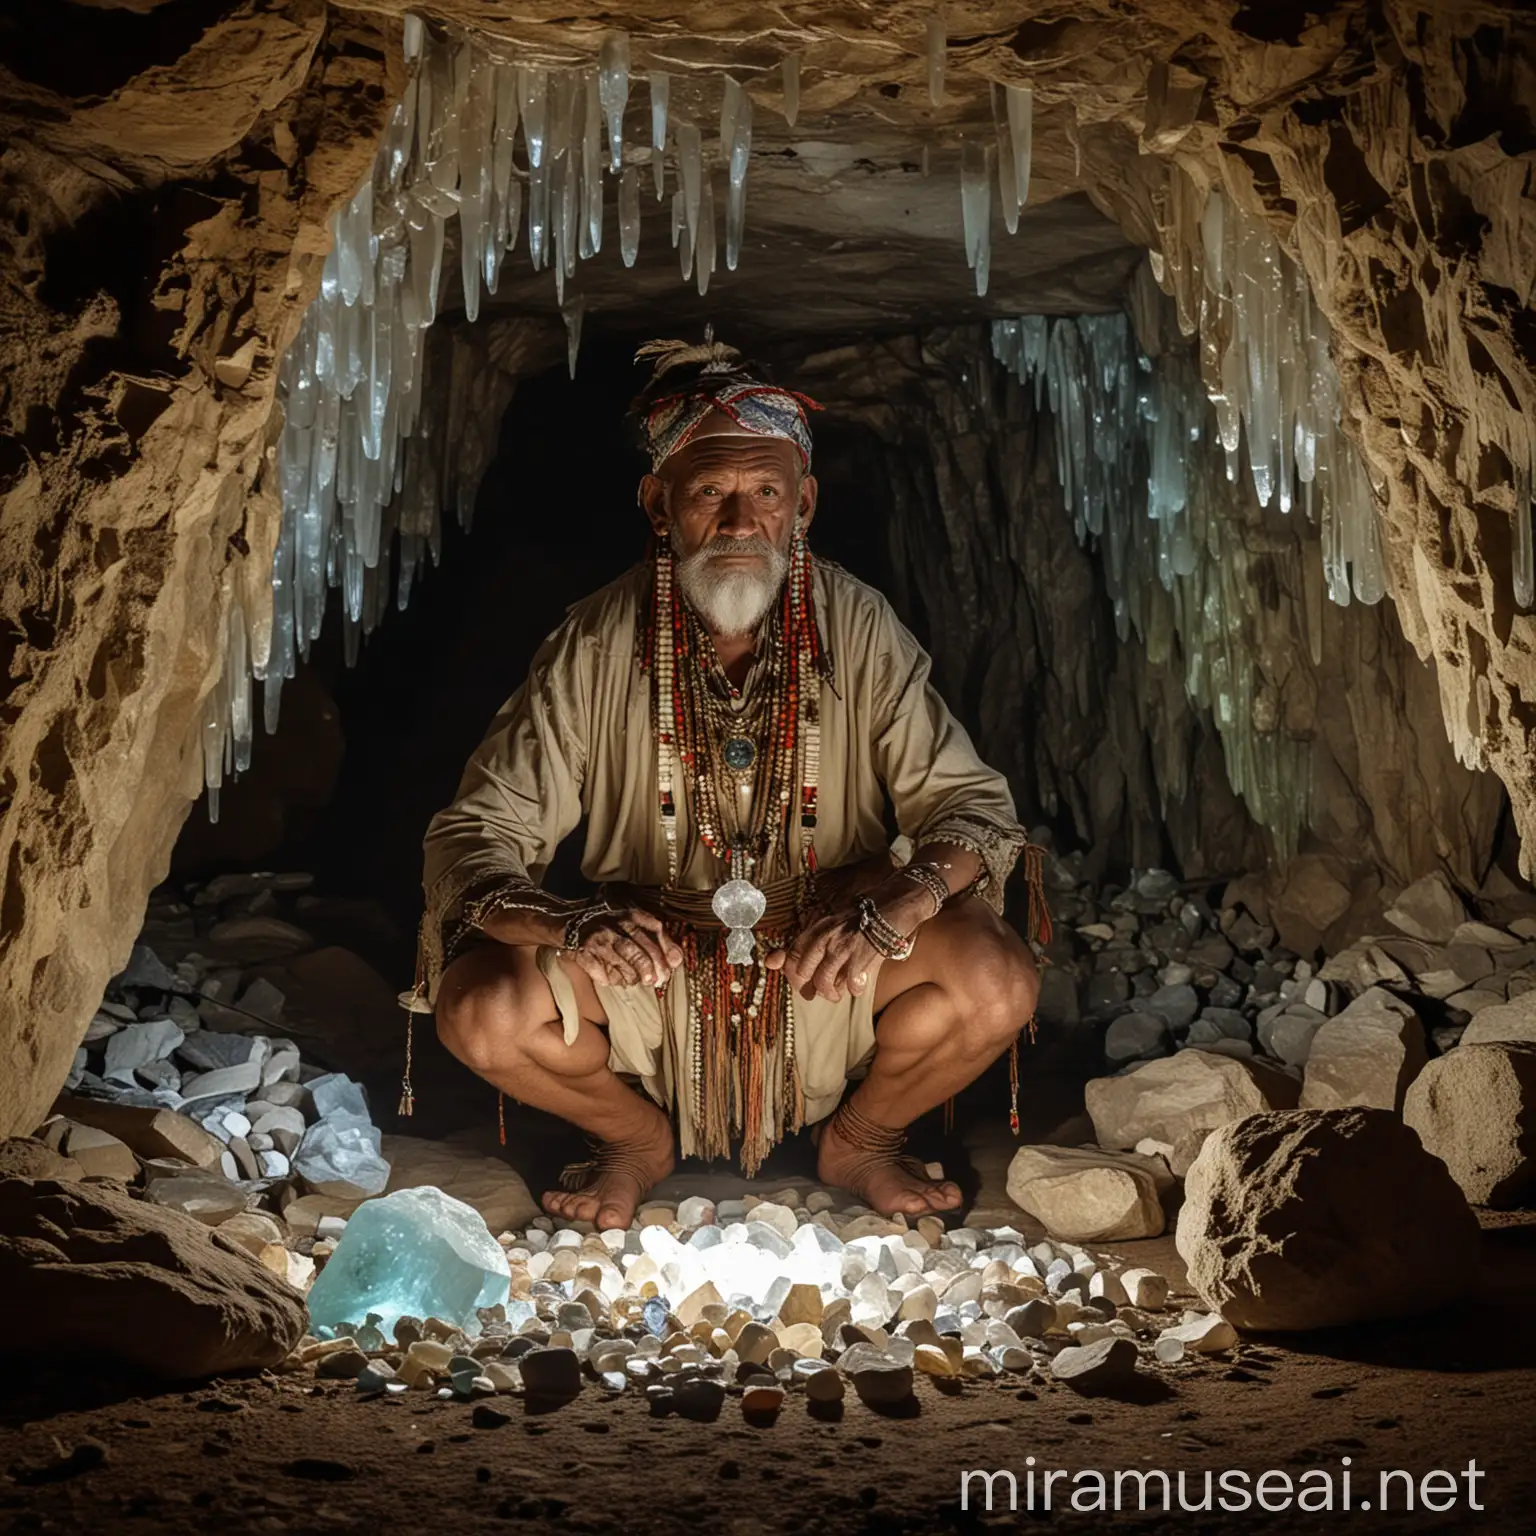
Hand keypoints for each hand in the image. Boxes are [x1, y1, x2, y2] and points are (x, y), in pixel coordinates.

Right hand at [568, 906, 682, 988]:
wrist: (570, 922)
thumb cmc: (609, 924)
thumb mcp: (632, 922)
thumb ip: (656, 937)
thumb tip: (678, 960)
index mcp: (630, 914)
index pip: (654, 929)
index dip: (666, 949)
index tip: (673, 966)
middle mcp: (615, 924)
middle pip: (638, 949)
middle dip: (650, 968)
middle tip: (657, 981)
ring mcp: (599, 939)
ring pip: (622, 961)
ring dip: (634, 976)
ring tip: (638, 981)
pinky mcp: (584, 953)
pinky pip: (602, 971)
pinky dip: (612, 979)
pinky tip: (617, 981)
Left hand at [764, 880, 931, 1002]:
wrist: (898, 902)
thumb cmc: (870, 915)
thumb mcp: (841, 923)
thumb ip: (826, 942)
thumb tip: (817, 970)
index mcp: (819, 927)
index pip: (793, 954)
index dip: (794, 974)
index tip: (803, 985)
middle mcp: (826, 935)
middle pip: (803, 971)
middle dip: (810, 988)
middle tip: (821, 993)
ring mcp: (843, 945)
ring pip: (823, 980)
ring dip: (830, 993)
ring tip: (838, 995)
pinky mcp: (862, 954)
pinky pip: (850, 983)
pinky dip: (854, 989)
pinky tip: (859, 987)